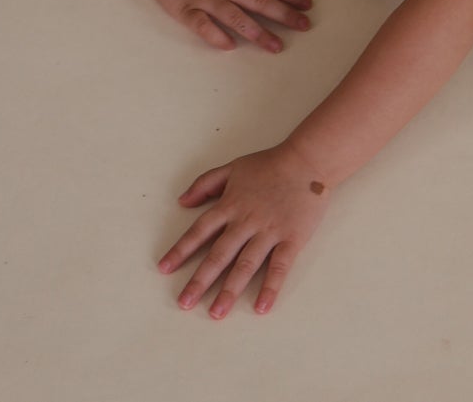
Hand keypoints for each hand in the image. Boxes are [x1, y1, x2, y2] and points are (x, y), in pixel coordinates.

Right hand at [140, 0, 313, 52]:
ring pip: (234, 16)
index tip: (307, 5)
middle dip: (283, 14)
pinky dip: (215, 35)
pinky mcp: (186, 9)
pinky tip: (230, 46)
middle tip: (303, 26)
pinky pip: (202, 25)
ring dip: (257, 32)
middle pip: (258, 0)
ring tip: (275, 46)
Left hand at [158, 143, 331, 316]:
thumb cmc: (270, 165)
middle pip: (219, 254)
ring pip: (246, 264)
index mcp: (231, 205)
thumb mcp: (233, 168)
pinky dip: (270, 287)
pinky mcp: (291, 238)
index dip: (181, 249)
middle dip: (200, 280)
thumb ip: (206, 183)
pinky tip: (261, 307)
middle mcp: (246, 221)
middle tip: (184, 303)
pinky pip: (279, 266)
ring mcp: (269, 231)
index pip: (200, 230)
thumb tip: (182, 201)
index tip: (164, 269)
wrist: (308, 160)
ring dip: (230, 290)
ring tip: (216, 313)